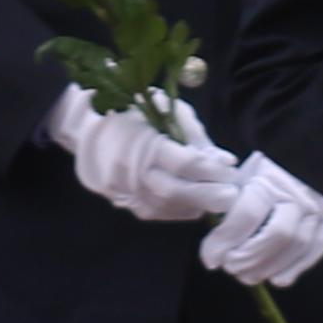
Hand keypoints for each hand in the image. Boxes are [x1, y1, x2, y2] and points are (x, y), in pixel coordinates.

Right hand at [53, 81, 244, 224]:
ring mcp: (126, 191)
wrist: (89, 131)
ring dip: (198, 205)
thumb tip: (225, 161)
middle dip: (208, 195)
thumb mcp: (165, 110)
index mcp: (141, 142)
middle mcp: (130, 171)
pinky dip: (182, 210)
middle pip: (175, 191)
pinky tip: (198, 204)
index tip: (232, 171)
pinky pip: (159, 213)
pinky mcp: (126, 204)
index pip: (182, 163)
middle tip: (233, 196)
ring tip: (221, 200)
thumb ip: (195, 136)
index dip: (210, 170)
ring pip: (168, 207)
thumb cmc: (134, 114)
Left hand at [200, 152, 322, 287]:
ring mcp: (320, 205)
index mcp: (269, 178)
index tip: (210, 259)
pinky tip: (277, 279)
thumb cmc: (264, 170)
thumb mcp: (241, 176)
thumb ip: (224, 204)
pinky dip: (297, 267)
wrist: (306, 153)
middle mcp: (298, 192)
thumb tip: (211, 246)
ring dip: (270, 266)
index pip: (247, 214)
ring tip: (247, 276)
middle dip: (249, 257)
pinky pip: (319, 247)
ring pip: (299, 244)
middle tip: (230, 267)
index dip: (224, 241)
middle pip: (277, 233)